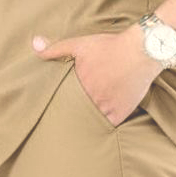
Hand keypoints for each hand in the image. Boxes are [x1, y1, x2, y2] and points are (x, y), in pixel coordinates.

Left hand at [31, 25, 162, 125]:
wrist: (141, 51)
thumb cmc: (110, 46)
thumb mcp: (81, 44)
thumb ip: (56, 48)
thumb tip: (34, 44)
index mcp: (78, 83)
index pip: (61, 101)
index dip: (57, 105)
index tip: (50, 111)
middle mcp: (90, 98)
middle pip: (74, 113)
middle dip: (69, 116)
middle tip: (60, 125)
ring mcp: (106, 108)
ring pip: (89, 122)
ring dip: (84, 123)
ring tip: (75, 132)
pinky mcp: (120, 114)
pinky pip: (107, 126)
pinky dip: (101, 127)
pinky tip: (96, 129)